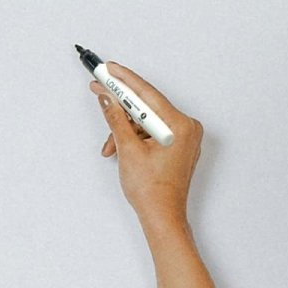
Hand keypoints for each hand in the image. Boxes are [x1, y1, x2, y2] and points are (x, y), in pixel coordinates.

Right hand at [90, 62, 203, 228]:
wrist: (162, 217)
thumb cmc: (153, 192)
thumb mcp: (128, 150)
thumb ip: (116, 119)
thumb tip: (107, 99)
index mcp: (179, 125)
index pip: (147, 93)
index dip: (124, 79)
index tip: (108, 69)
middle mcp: (187, 128)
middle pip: (147, 106)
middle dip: (120, 108)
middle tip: (100, 91)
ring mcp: (184, 137)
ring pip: (147, 121)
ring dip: (125, 130)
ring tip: (111, 147)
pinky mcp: (178, 145)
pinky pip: (153, 131)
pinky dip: (135, 138)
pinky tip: (121, 149)